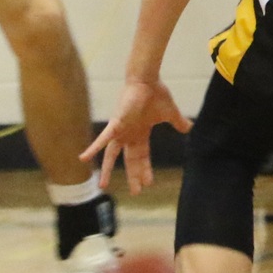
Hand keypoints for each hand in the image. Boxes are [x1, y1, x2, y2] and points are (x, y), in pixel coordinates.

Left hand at [81, 77, 192, 193]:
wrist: (148, 80)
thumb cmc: (157, 94)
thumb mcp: (171, 114)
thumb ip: (178, 122)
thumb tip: (190, 128)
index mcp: (141, 133)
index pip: (143, 156)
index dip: (145, 170)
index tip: (148, 183)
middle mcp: (129, 134)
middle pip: (130, 160)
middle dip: (133, 176)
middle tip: (136, 192)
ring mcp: (121, 131)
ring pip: (111, 155)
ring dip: (107, 170)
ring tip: (102, 186)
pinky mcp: (115, 124)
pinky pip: (102, 139)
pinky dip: (93, 149)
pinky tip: (83, 158)